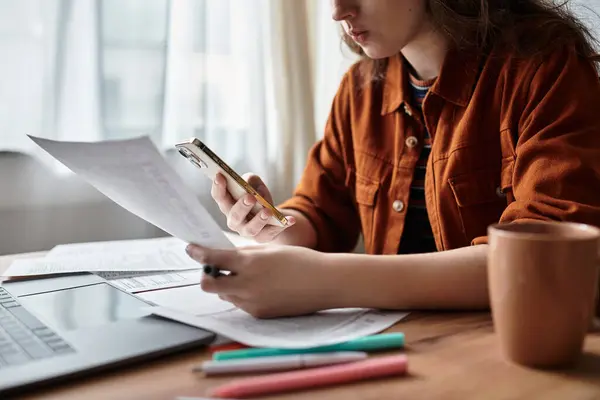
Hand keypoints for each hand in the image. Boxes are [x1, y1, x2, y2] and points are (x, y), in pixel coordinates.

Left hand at [186, 243, 333, 317]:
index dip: (198, 253)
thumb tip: (225, 257)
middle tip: (215, 268)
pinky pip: (241, 304)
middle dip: (207, 276)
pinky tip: (262, 287)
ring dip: (228, 285)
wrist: (324, 283)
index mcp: (249, 263)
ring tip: (248, 276)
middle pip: (209, 285)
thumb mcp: (270, 251)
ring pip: (225, 295)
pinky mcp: (259, 314)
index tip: (191, 249)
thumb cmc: (300, 261)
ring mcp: (252, 303)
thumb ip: (245, 254)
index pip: (213, 259)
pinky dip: (243, 295)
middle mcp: (247, 285)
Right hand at [211, 172, 295, 242]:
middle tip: (250, 197)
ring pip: (251, 229)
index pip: (219, 197)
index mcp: (228, 205)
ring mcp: (248, 231)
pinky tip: (291, 220)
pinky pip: (272, 233)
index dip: (218, 187)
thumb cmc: (258, 197)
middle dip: (242, 206)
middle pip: (234, 216)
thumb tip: (252, 185)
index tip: (220, 176)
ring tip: (267, 211)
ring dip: (259, 220)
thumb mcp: (255, 184)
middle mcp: (234, 221)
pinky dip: (282, 226)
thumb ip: (251, 180)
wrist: (271, 216)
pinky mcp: (263, 238)